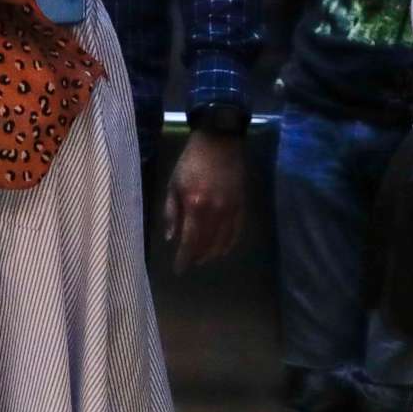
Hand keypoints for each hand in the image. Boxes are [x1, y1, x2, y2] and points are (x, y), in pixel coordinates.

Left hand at [162, 128, 245, 272]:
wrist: (219, 141)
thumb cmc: (191, 162)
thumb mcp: (174, 185)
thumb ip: (171, 214)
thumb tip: (171, 239)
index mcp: (195, 206)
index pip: (190, 241)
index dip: (184, 258)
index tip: (179, 269)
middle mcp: (215, 212)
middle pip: (207, 245)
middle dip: (197, 257)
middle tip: (190, 262)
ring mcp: (231, 210)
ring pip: (223, 241)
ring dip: (212, 253)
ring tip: (203, 258)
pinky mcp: (241, 205)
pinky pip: (236, 231)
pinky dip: (229, 243)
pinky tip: (222, 249)